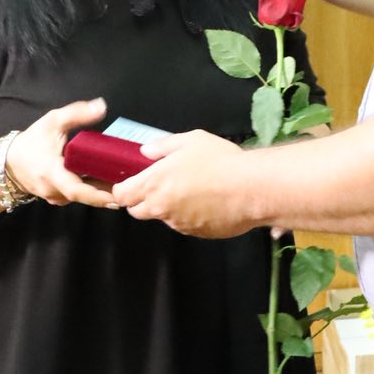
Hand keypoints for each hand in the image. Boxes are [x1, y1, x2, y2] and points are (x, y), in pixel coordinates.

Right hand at [3, 99, 118, 208]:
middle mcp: (54, 190)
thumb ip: (77, 114)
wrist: (9, 162)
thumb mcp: (53, 121)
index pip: (76, 190)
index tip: (117, 196)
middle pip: (85, 197)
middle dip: (108, 193)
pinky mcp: (58, 198)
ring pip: (83, 197)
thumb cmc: (31, 141)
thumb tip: (102, 106)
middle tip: (132, 187)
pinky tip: (108, 182)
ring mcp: (56, 197)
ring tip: (126, 183)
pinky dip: (92, 191)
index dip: (98, 196)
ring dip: (102, 192)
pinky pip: (78, 196)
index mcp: (52, 173)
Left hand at [112, 130, 258, 237]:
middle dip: (141, 201)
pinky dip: (190, 216)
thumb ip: (163, 146)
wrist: (251, 189)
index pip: (121, 195)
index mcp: (154, 183)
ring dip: (169, 208)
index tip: (129, 183)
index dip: (122, 189)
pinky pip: (186, 225)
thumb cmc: (220, 161)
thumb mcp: (190, 140)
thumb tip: (147, 151)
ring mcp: (179, 224)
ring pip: (164, 218)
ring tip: (192, 190)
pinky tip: (207, 201)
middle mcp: (161, 208)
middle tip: (160, 186)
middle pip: (137, 211)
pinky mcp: (197, 233)